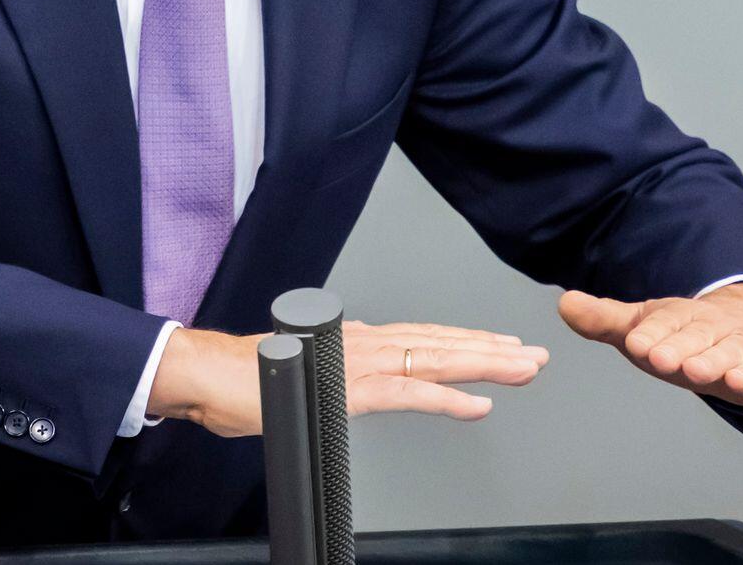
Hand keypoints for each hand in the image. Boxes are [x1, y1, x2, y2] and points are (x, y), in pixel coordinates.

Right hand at [149, 319, 548, 437]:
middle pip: (441, 343)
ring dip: (483, 364)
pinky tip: (477, 404)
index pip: (424, 338)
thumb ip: (332, 374)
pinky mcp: (348, 389)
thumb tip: (348, 379)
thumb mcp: (303, 375)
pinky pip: (408, 393)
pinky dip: (447, 396)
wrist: (208, 373)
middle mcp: (365, 343)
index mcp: (356, 340)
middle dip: (491, 349)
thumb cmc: (246, 377)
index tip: (502, 346)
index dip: (466, 341)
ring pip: (435, 359)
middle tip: (534, 355)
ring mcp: (358, 363)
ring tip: (522, 369)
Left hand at [557, 282, 742, 410]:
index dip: (650, 332)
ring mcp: (740, 346)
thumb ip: (605, 320)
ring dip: (712, 361)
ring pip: (726, 352)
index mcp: (679, 315)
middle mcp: (711, 326)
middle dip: (676, 347)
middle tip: (658, 358)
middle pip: (693, 336)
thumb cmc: (689, 336)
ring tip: (695, 371)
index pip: (664, 321)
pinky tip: (740, 382)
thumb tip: (563, 303)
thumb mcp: (647, 327)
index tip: (634, 342)